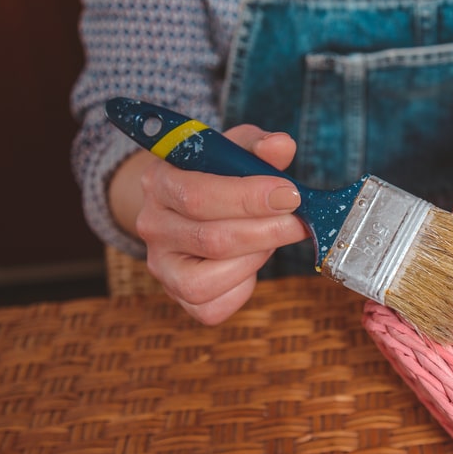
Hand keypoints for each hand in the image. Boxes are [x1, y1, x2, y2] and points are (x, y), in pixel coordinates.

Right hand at [110, 126, 307, 324]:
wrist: (186, 205)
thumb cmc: (217, 175)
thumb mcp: (234, 150)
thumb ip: (259, 146)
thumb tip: (282, 145)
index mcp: (160, 182)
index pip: (199, 196)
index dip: (250, 199)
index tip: (291, 195)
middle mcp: (153, 226)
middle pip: (212, 240)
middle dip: (267, 231)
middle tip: (299, 221)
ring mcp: (161, 265)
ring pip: (207, 280)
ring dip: (253, 260)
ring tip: (269, 240)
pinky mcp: (177, 295)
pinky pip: (212, 307)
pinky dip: (242, 290)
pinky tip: (250, 265)